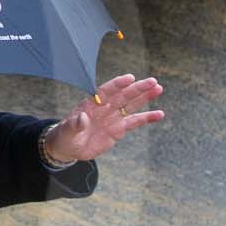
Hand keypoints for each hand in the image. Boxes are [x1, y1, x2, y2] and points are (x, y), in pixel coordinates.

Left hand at [45, 74, 163, 162]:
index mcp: (91, 104)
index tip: (130, 78)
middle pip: (123, 95)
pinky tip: (160, 114)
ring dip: (145, 97)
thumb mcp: (67, 132)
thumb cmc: (66, 135)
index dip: (117, 84)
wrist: (70, 147)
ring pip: (131, 105)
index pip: (106, 91)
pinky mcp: (119, 128)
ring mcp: (113, 117)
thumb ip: (75, 125)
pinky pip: (135, 121)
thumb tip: (82, 118)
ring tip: (158, 89)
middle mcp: (105, 107)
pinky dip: (147, 118)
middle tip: (152, 81)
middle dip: (137, 88)